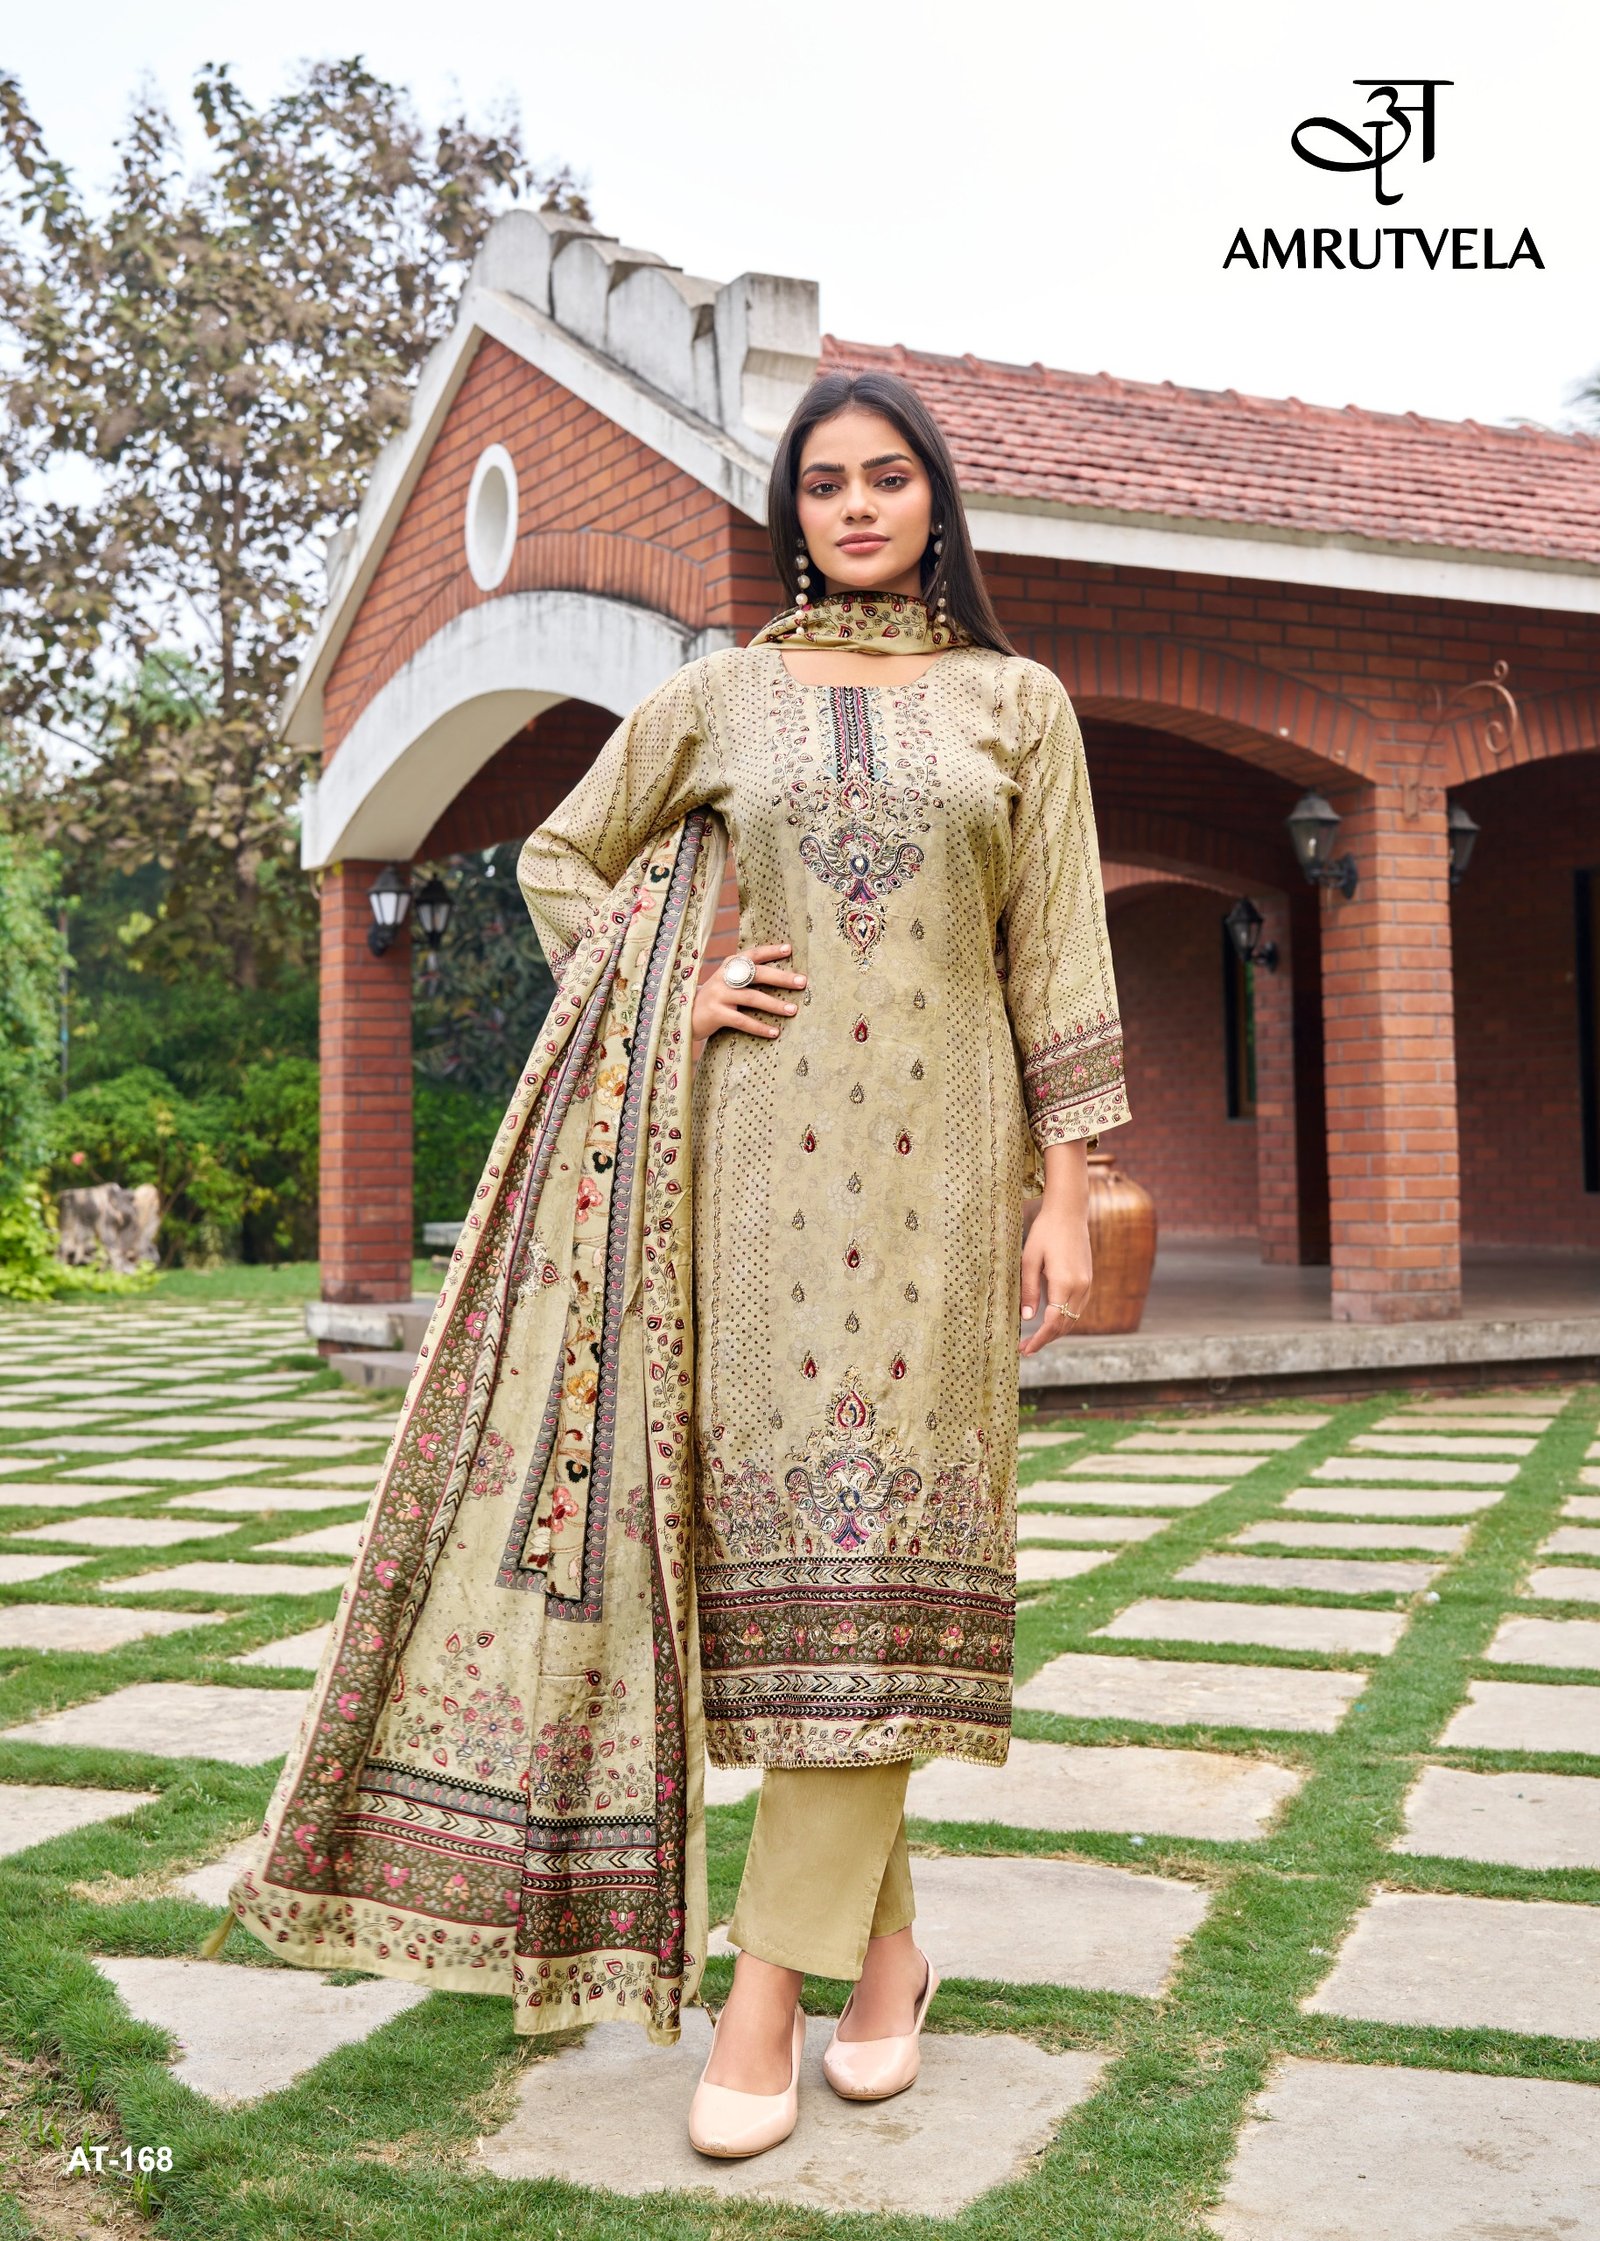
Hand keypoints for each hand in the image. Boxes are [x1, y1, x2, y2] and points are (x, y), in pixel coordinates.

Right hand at [692, 941, 806, 1041]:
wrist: (686, 1015)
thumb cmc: (717, 998)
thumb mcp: (729, 981)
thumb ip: (747, 976)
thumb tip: (784, 975)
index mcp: (730, 965)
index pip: (753, 955)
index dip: (771, 951)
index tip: (789, 949)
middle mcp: (724, 977)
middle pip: (757, 974)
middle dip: (781, 978)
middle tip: (802, 982)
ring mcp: (719, 994)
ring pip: (752, 998)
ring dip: (775, 1004)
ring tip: (793, 1010)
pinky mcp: (716, 1013)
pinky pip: (742, 1021)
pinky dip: (760, 1027)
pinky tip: (775, 1032)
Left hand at [1018, 1196, 1092, 1357]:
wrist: (1069, 1213)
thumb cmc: (1045, 1232)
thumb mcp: (1029, 1260)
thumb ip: (1029, 1290)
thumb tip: (1027, 1318)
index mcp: (1065, 1283)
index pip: (1052, 1323)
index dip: (1039, 1340)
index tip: (1024, 1349)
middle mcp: (1080, 1287)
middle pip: (1064, 1326)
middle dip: (1045, 1340)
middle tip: (1025, 1349)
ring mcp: (1087, 1284)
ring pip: (1073, 1319)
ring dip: (1055, 1332)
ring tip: (1035, 1340)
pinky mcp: (1088, 1280)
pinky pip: (1077, 1309)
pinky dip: (1064, 1320)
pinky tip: (1050, 1322)